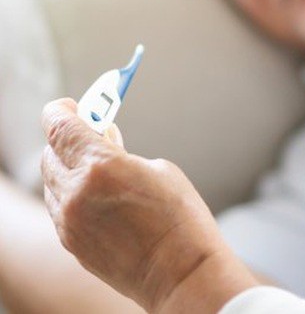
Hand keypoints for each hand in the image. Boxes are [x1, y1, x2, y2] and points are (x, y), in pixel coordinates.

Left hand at [41, 99, 255, 312]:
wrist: (180, 272)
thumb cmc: (179, 217)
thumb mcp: (158, 169)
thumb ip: (122, 153)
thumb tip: (104, 144)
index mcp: (100, 165)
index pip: (59, 126)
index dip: (60, 110)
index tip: (68, 105)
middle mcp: (75, 192)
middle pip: (51, 153)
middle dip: (67, 139)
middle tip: (91, 133)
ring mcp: (69, 222)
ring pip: (52, 182)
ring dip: (68, 168)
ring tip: (98, 168)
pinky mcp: (71, 243)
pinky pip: (59, 208)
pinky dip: (72, 194)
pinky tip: (98, 196)